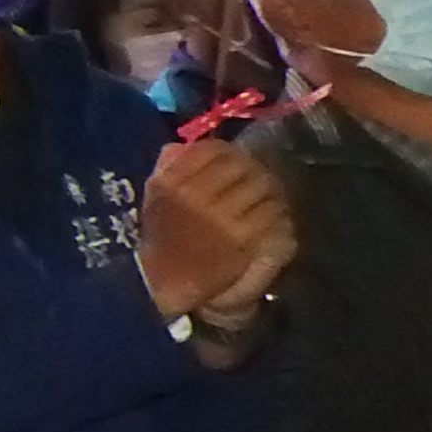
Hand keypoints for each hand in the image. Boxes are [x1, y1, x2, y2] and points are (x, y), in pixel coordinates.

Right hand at [138, 140, 298, 320]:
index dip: (231, 152)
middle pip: (243, 167)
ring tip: (273, 196)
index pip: (213, 150)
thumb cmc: (158, 241)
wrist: (164, 286)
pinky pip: (271, 215)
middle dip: (256, 170)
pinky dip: (279, 213)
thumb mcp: (152, 199)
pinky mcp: (242, 240)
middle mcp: (196, 196)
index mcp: (172, 183)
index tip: (237, 159)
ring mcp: (221, 218)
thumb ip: (165, 169)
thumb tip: (181, 145)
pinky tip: (277, 216)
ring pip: (263, 188)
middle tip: (263, 177)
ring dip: (272, 191)